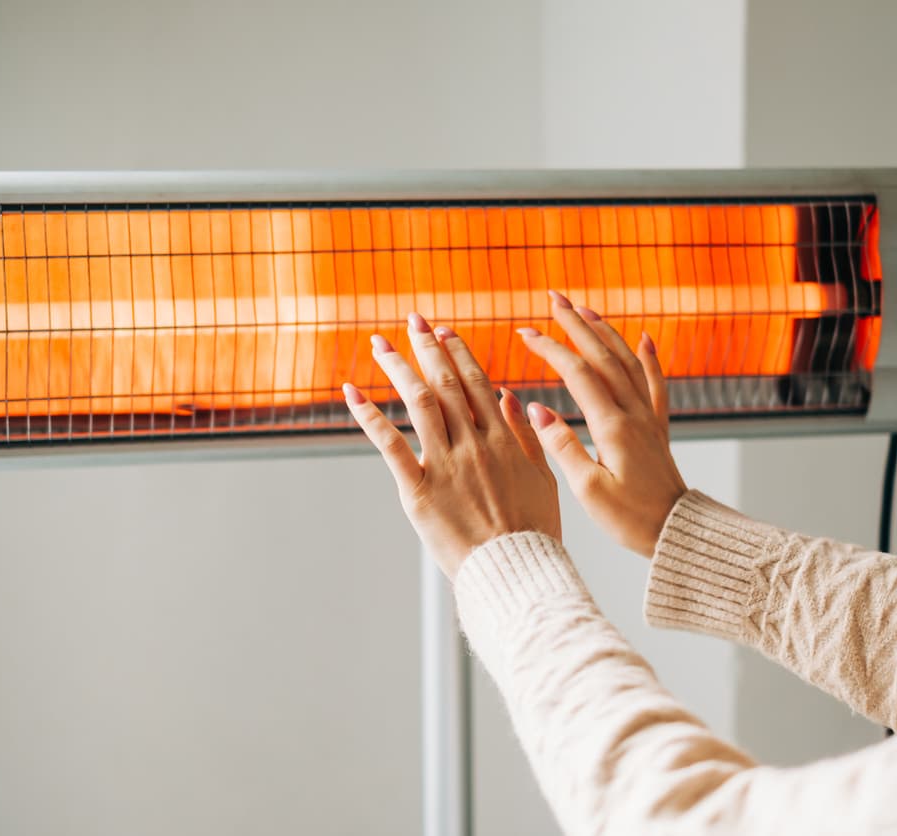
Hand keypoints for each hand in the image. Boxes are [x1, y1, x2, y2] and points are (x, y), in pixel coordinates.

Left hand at [343, 313, 560, 579]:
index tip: (444, 332)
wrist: (516, 571)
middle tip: (413, 321)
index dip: (459, 353)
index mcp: (504, 440)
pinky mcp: (419, 491)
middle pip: (447, 384)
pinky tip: (353, 392)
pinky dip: (370, 415)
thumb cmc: (533, 532)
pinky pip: (391, 445)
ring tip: (381, 344)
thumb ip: (528, 436)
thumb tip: (510, 397)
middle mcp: (474, 445)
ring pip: (419, 403)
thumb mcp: (543, 478)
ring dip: (398, 368)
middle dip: (427, 348)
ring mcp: (446, 465)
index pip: (478, 384)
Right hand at [517, 291, 686, 557]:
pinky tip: (645, 338)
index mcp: (612, 426)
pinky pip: (655, 382)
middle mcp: (633, 413)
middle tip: (554, 297)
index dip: (550, 348)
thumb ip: (562, 447)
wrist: (677, 531)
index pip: (577, 374)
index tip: (524, 332)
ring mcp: (648, 417)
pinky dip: (649, 356)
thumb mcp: (588, 489)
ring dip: (606, 332)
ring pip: (627, 361)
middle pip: (603, 356)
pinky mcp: (657, 428)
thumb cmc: (631, 519)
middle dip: (576, 324)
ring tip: (585, 309)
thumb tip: (537, 410)